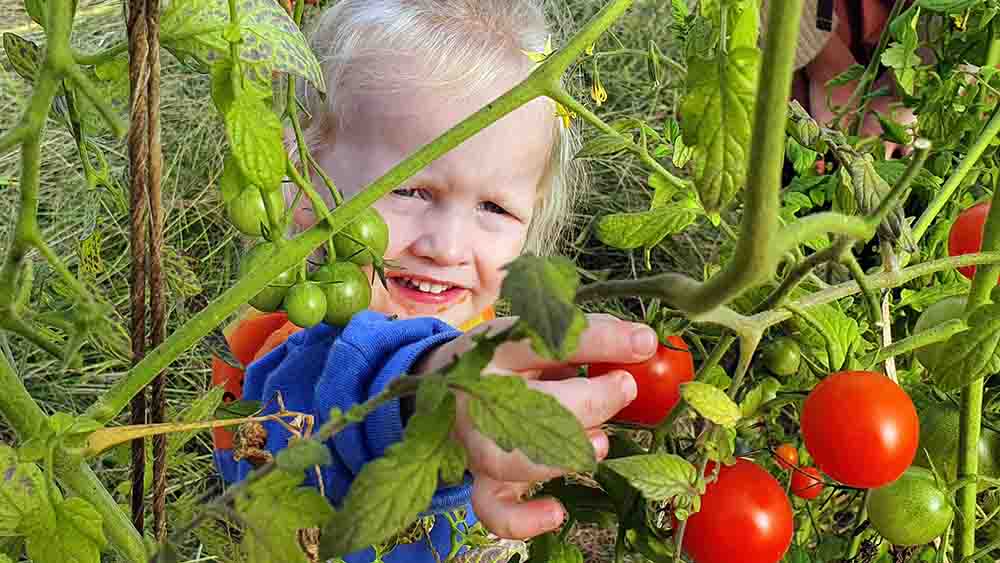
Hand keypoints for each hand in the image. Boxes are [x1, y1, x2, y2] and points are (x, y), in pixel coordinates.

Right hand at [417, 314, 658, 538]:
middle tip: (625, 387)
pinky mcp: (482, 481)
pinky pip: (494, 510)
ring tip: (600, 441)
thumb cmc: (507, 361)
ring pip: (512, 461)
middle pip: (527, 406)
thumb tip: (640, 343)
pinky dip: (525, 519)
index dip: (597, 343)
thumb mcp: (538, 335)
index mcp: (493, 351)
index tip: (642, 343)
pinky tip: (557, 511)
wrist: (447, 387)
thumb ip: (585, 336)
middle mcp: (477, 399)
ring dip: (564, 455)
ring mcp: (477, 444)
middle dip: (590, 401)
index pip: (543, 342)